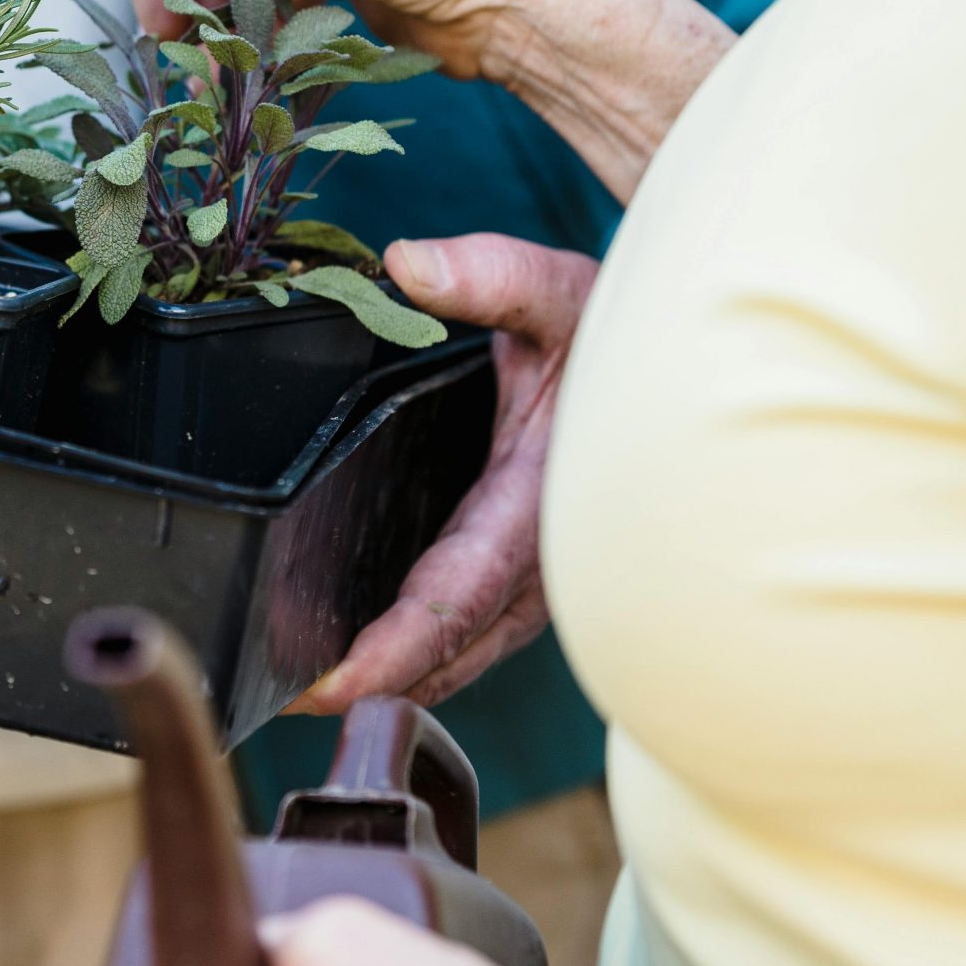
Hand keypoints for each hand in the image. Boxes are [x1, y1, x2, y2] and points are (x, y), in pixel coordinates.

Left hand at [292, 234, 597, 712]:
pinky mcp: (529, 580)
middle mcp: (547, 563)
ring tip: (302, 697)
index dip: (392, 649)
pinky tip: (361, 667)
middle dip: (373, 685)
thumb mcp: (561, 292)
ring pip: (463, 656)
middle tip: (281, 702)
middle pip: (452, 651)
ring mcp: (542, 582)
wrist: (685, 363)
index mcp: (546, 504)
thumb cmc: (621, 330)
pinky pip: (473, 637)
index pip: (458, 596)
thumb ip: (490, 275)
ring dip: (394, 682)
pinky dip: (421, 660)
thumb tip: (409, 263)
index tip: (326, 685)